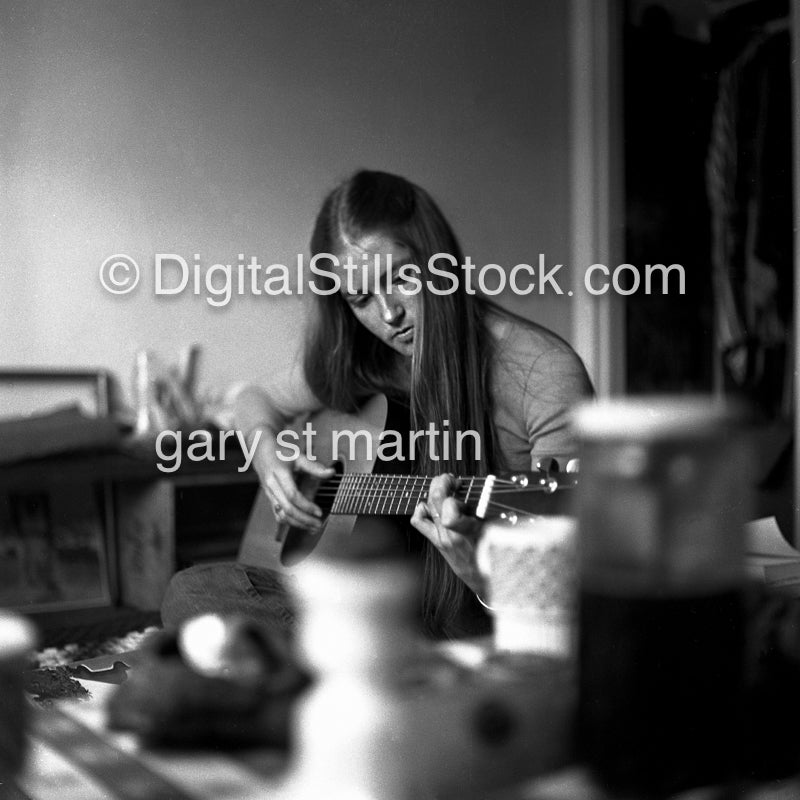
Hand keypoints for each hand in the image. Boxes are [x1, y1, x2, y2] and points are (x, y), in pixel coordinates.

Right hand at [252, 431, 333, 530]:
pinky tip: (302, 524)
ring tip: (312, 527)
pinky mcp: (270, 499)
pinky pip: (278, 515)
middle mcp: (272, 486)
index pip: (292, 495)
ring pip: (281, 515)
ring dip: (297, 524)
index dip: (306, 506)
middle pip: (287, 509)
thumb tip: (331, 473)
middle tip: (318, 524)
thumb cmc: (281, 453)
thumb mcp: (298, 456)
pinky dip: (290, 522)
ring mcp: (269, 494)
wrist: (260, 451)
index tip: (319, 512)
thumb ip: (314, 467)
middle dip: (304, 519)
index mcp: (279, 474)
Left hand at [410, 473, 484, 594]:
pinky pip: (419, 522)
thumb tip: (488, 491)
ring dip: (434, 492)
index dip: (452, 495)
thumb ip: (491, 514)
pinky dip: (421, 509)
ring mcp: (441, 538)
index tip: (462, 487)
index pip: (449, 508)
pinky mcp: (436, 542)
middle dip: (442, 482)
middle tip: (451, 479)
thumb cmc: (495, 558)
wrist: (483, 581)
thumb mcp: (498, 534)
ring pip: (427, 506)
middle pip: (435, 499)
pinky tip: (430, 505)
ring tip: (445, 487)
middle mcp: (450, 535)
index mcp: (468, 532)